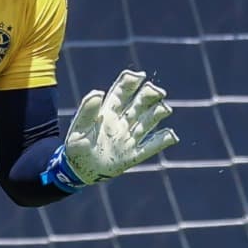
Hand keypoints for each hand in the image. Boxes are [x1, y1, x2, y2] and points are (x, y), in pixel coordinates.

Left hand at [42, 69, 178, 192]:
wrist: (78, 171)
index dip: (132, 82)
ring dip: (159, 112)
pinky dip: (163, 140)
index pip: (122, 92)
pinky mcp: (134, 155)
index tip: (140, 76)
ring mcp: (130, 138)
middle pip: (140, 103)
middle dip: (150, 94)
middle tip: (157, 91)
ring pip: (149, 121)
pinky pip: (152, 146)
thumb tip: (98, 91)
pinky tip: (171, 135)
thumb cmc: (76, 147)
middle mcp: (122, 122)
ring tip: (164, 109)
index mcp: (108, 112)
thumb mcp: (78, 128)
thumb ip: (87, 111)